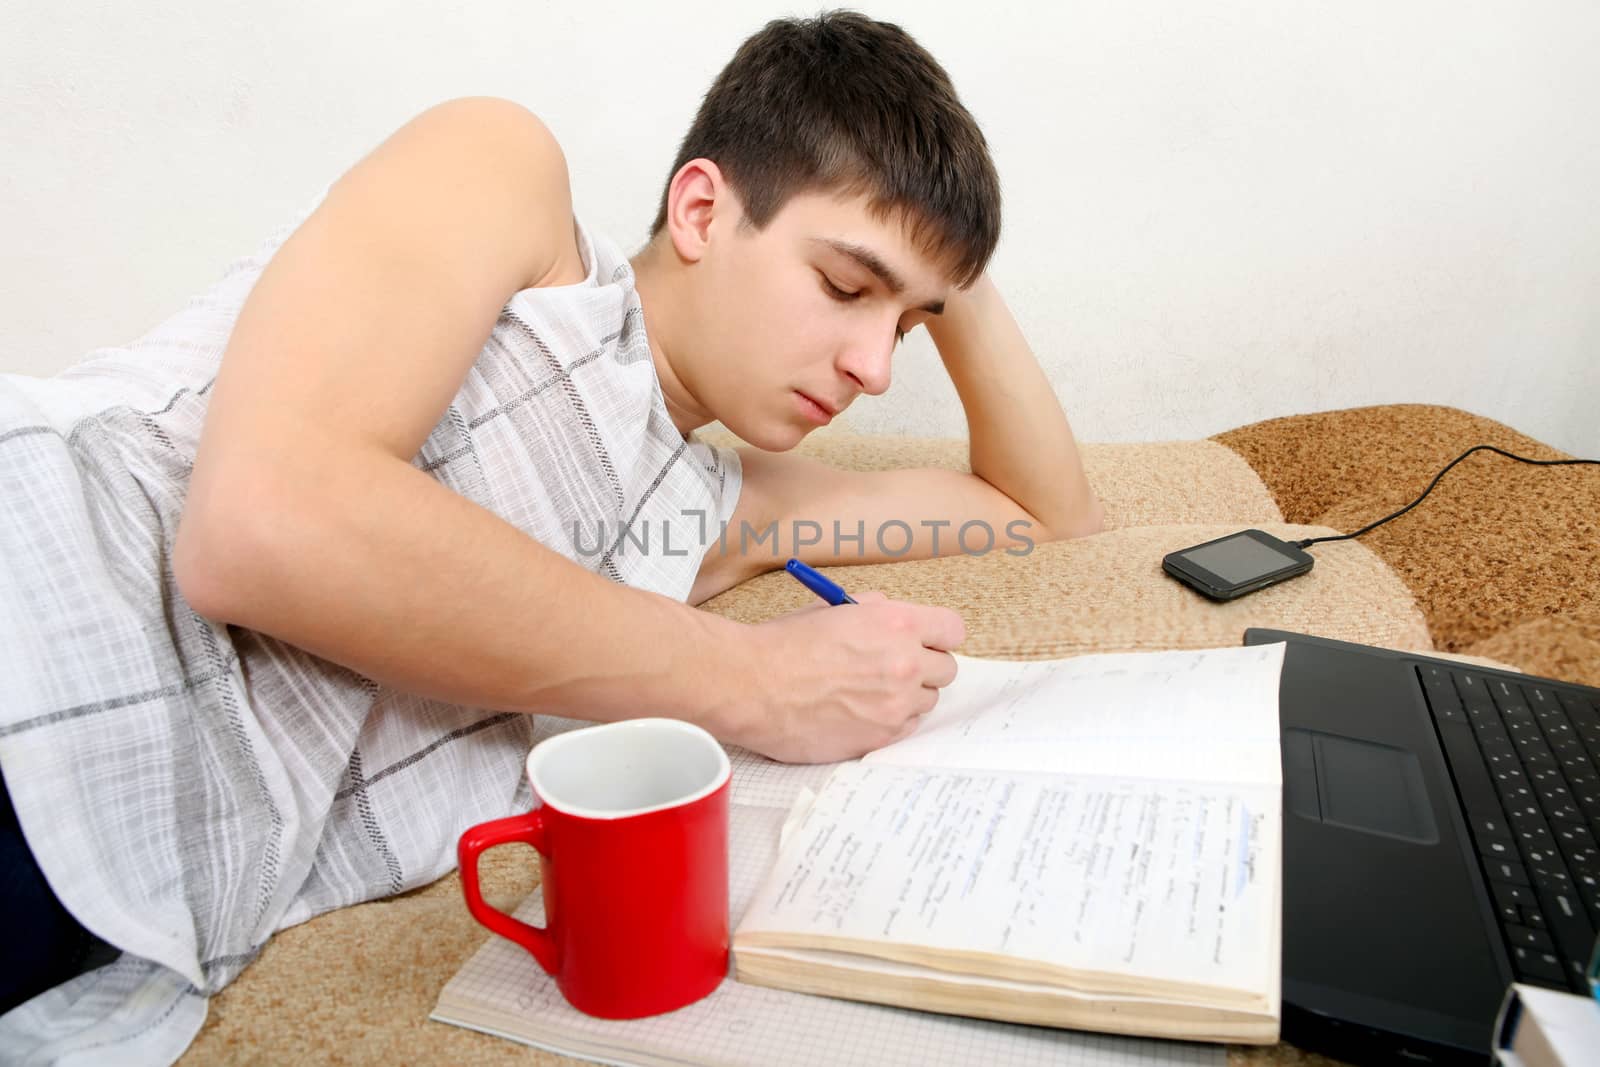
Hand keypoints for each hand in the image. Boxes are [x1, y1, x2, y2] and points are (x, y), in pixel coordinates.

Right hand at [724, 592, 965, 762]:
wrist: (751, 683)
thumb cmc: (785, 644)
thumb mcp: (836, 608)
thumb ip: (877, 611)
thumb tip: (897, 619)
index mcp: (896, 623)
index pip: (953, 630)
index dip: (939, 636)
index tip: (927, 642)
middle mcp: (905, 663)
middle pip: (946, 669)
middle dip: (925, 667)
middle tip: (893, 667)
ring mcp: (895, 704)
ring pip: (927, 701)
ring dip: (907, 696)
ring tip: (869, 691)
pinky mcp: (880, 737)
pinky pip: (907, 728)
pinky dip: (891, 721)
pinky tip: (861, 711)